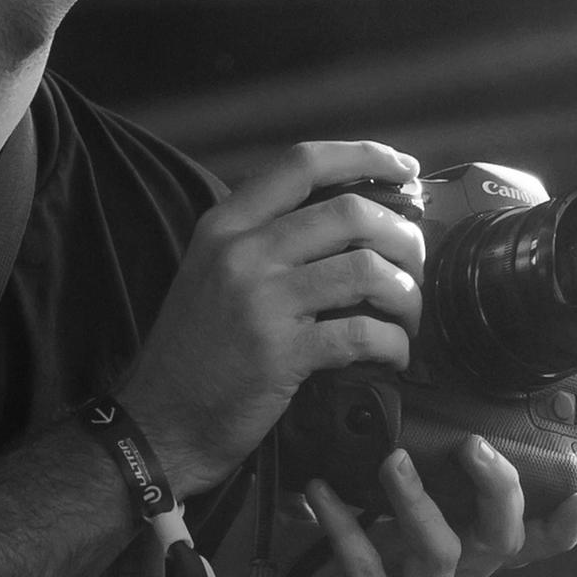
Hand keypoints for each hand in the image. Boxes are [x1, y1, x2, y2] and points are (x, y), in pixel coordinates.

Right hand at [123, 139, 425, 491]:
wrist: (161, 420)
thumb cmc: (196, 349)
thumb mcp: (212, 272)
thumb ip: (265, 238)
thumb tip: (353, 216)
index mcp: (225, 225)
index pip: (303, 164)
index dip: (365, 156)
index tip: (405, 169)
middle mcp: (242, 252)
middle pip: (350, 213)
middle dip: (403, 236)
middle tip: (416, 262)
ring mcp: (261, 302)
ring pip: (367, 270)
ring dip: (407, 293)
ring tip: (410, 314)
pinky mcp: (281, 353)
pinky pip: (363, 333)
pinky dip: (394, 343)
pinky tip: (394, 353)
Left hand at [282, 435, 576, 576]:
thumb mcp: (360, 539)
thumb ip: (382, 501)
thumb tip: (386, 430)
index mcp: (448, 568)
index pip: (520, 547)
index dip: (557, 525)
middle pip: (500, 544)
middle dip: (499, 491)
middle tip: (474, 446)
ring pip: (444, 555)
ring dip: (421, 502)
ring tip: (393, 460)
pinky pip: (369, 574)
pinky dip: (345, 527)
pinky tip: (319, 494)